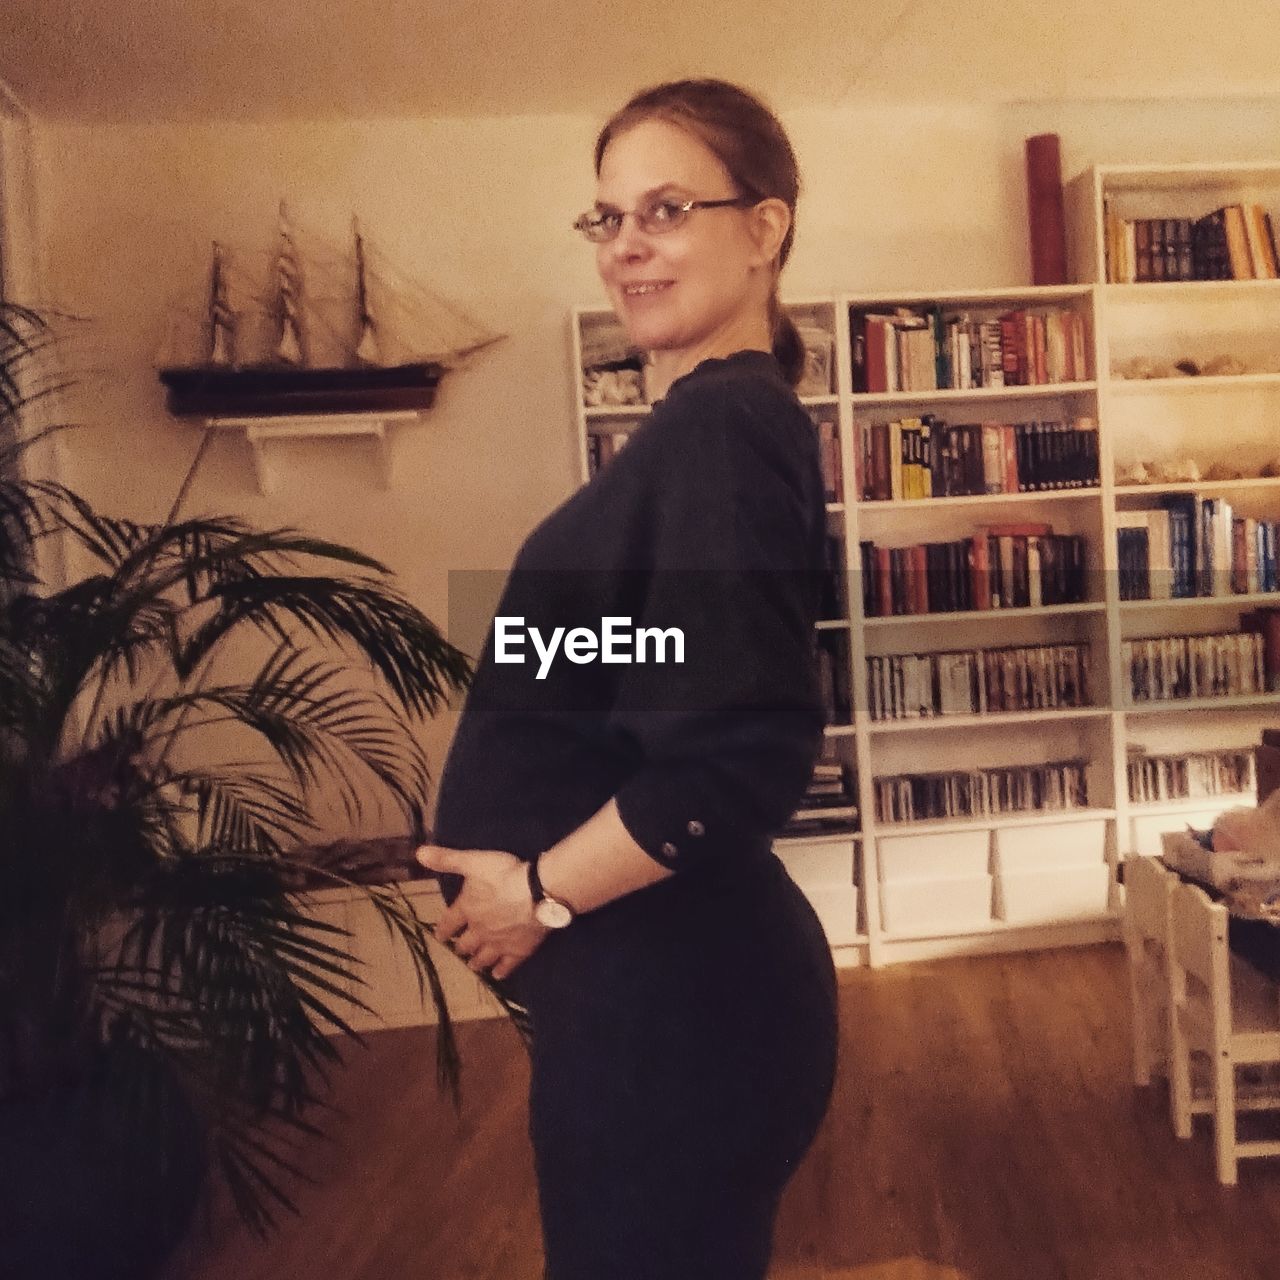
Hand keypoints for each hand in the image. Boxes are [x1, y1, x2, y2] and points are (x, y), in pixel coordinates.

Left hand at [416, 844, 549, 980]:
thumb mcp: (473, 861)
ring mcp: (499, 944)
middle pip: (465, 944)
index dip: (443, 930)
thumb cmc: (504, 875)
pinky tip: (497, 975)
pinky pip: (507, 966)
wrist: (538, 893)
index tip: (440, 936)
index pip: (449, 923)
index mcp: (467, 909)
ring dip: (476, 962)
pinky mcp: (518, 951)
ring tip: (473, 965)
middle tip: (458, 950)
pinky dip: (500, 972)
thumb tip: (419, 854)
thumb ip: (447, 859)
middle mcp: (479, 931)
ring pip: (483, 958)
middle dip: (460, 947)